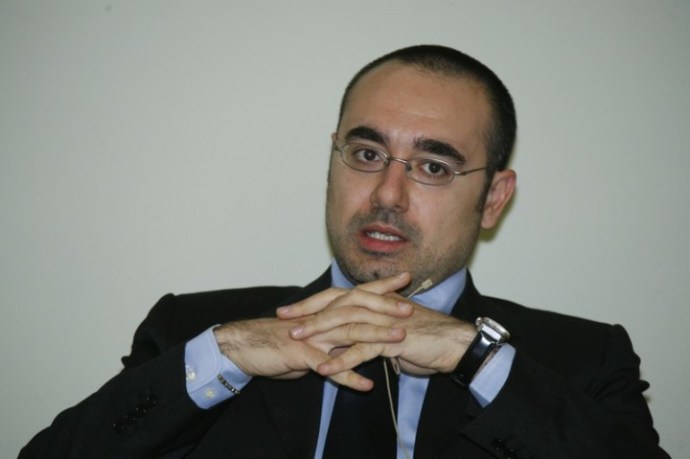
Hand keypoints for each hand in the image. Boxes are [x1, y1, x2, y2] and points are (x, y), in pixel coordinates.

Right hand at [214, 274, 412, 390]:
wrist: (243, 346)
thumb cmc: (276, 340)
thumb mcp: (308, 333)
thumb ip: (331, 332)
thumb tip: (350, 335)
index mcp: (324, 311)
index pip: (357, 293)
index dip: (381, 286)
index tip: (405, 278)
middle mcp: (321, 318)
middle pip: (358, 308)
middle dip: (386, 307)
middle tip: (410, 308)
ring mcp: (312, 335)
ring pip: (349, 332)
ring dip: (376, 336)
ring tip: (399, 340)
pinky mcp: (301, 354)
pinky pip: (328, 366)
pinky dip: (348, 375)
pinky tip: (366, 385)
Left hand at [278, 277, 475, 379]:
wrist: (455, 344)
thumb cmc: (427, 338)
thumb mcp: (394, 330)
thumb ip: (374, 330)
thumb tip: (357, 337)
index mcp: (377, 301)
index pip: (339, 296)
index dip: (313, 302)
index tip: (291, 310)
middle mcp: (379, 306)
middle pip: (337, 303)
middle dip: (308, 311)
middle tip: (285, 318)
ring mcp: (385, 321)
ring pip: (346, 323)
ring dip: (320, 332)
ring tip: (297, 341)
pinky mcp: (393, 340)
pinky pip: (363, 350)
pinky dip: (343, 360)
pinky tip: (326, 369)